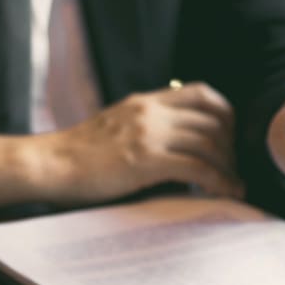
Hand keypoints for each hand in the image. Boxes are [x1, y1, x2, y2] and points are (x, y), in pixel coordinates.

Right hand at [0, 82, 241, 212]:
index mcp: (145, 101)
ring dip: (228, 166)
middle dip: (232, 144)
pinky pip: (196, 168)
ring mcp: (148, 134)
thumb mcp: (117, 125)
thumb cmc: (80, 154)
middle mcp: (150, 112)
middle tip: (234, 166)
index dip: (225, 113)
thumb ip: (147, 126)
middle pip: (213, 118)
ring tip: (233, 184)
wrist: (50, 164)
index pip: (201, 92)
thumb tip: (178, 145)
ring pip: (209, 143)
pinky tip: (224, 192)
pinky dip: (218, 180)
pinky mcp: (145, 161)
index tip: (230, 136)